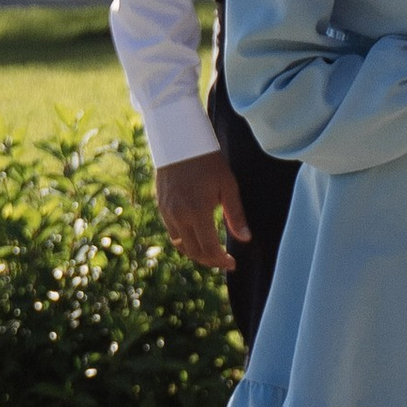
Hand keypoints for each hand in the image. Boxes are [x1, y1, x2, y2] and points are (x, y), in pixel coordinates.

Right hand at [155, 149, 248, 271]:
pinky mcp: (161, 208)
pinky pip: (173, 234)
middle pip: (194, 251)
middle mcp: (179, 216)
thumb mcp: (228, 186)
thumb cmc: (209, 162)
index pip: (209, 248)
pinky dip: (185, 243)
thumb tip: (245, 239)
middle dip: (210, 261)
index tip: (232, 264)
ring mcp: (167, 212)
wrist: (179, 143)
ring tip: (212, 254)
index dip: (221, 260)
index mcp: (197, 211)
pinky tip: (197, 240)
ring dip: (196, 254)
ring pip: (181, 246)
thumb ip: (236, 215)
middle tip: (224, 262)